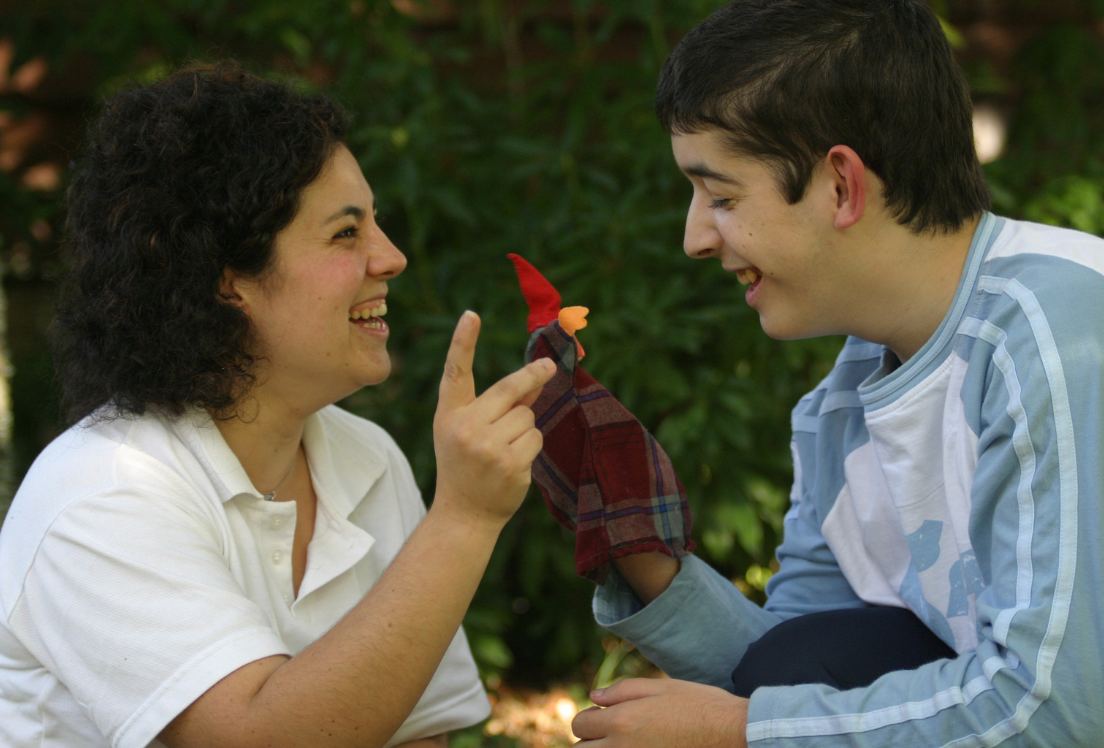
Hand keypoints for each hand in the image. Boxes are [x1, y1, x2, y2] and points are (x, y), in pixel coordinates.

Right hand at [433, 311, 554, 527]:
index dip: (463, 341)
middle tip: (549, 366)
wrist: (463, 514)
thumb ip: (496, 404)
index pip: (456, 371)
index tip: (471, 314)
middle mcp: (464, 427)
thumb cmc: (465, 466)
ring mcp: (487, 447)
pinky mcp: (510, 464)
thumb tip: (534, 376)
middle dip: (534, 376)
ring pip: (528, 416)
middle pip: (511, 388)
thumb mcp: (467, 431)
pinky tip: (514, 464)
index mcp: (449, 413)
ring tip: (505, 450)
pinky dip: (532, 447)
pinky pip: (536, 438)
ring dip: (526, 428)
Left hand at [572, 678, 747, 747]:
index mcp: (622, 721)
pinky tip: (639, 747)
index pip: (580, 725)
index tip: (602, 716)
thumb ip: (621, 691)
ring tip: (624, 741)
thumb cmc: (698, 705)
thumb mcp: (659, 687)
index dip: (588, 718)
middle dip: (590, 740)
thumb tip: (594, 697)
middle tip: (609, 732)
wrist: (730, 733)